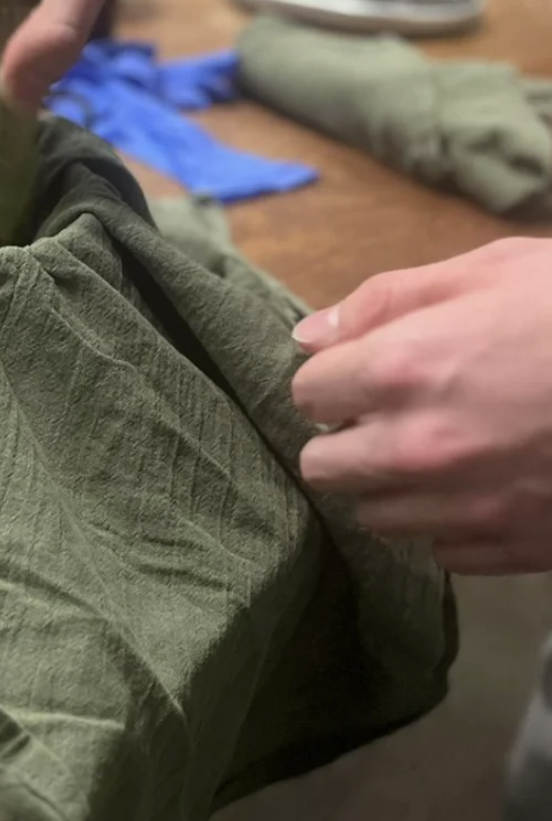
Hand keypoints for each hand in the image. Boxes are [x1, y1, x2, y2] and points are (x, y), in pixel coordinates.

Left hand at [293, 239, 551, 573]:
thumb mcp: (490, 271)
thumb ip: (386, 302)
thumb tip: (310, 336)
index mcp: (401, 370)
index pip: (307, 394)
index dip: (336, 379)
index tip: (366, 372)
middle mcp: (417, 448)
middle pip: (324, 468)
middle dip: (348, 440)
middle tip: (395, 415)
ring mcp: (466, 505)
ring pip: (377, 516)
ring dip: (395, 486)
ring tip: (446, 451)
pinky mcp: (514, 547)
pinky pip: (444, 549)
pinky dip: (455, 522)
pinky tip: (491, 485)